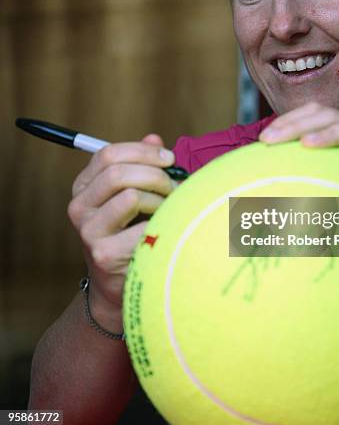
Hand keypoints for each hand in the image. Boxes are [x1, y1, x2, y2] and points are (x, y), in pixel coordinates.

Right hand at [67, 133, 176, 328]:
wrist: (119, 286)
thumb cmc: (131, 233)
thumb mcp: (132, 196)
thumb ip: (141, 166)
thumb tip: (154, 138)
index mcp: (84, 187)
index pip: (108, 154)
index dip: (143, 151)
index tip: (169, 159)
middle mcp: (79, 206)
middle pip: (118, 172)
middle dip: (155, 175)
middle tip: (174, 188)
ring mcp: (88, 231)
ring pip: (131, 195)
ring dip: (161, 201)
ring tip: (170, 211)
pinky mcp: (103, 253)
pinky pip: (143, 226)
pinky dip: (162, 224)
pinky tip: (166, 230)